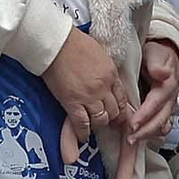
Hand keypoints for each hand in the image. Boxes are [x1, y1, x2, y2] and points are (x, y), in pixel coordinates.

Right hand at [42, 27, 128, 168]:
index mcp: (111, 74)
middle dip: (110, 119)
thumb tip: (103, 76)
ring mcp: (89, 97)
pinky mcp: (72, 102)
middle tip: (104, 122)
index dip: (120, 110)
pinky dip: (83, 132)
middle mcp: (103, 88)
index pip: (121, 98)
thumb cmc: (74, 43)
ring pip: (100, 119)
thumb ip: (104, 68)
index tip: (116, 115)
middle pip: (113, 111)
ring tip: (92, 127)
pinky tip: (82, 136)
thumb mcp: (99, 53)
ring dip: (97, 125)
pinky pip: (82, 123)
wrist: (56, 43)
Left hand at [126, 38, 178, 145]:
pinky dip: (148, 135)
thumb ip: (157, 64)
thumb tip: (162, 73)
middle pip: (160, 121)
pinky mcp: (161, 113)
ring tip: (130, 142)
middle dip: (144, 132)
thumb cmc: (156, 56)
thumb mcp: (156, 54)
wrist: (162, 57)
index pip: (156, 104)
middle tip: (128, 139)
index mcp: (167, 86)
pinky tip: (136, 139)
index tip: (131, 125)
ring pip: (160, 127)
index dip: (144, 116)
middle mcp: (169, 100)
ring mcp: (166, 108)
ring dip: (146, 136)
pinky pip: (158, 128)